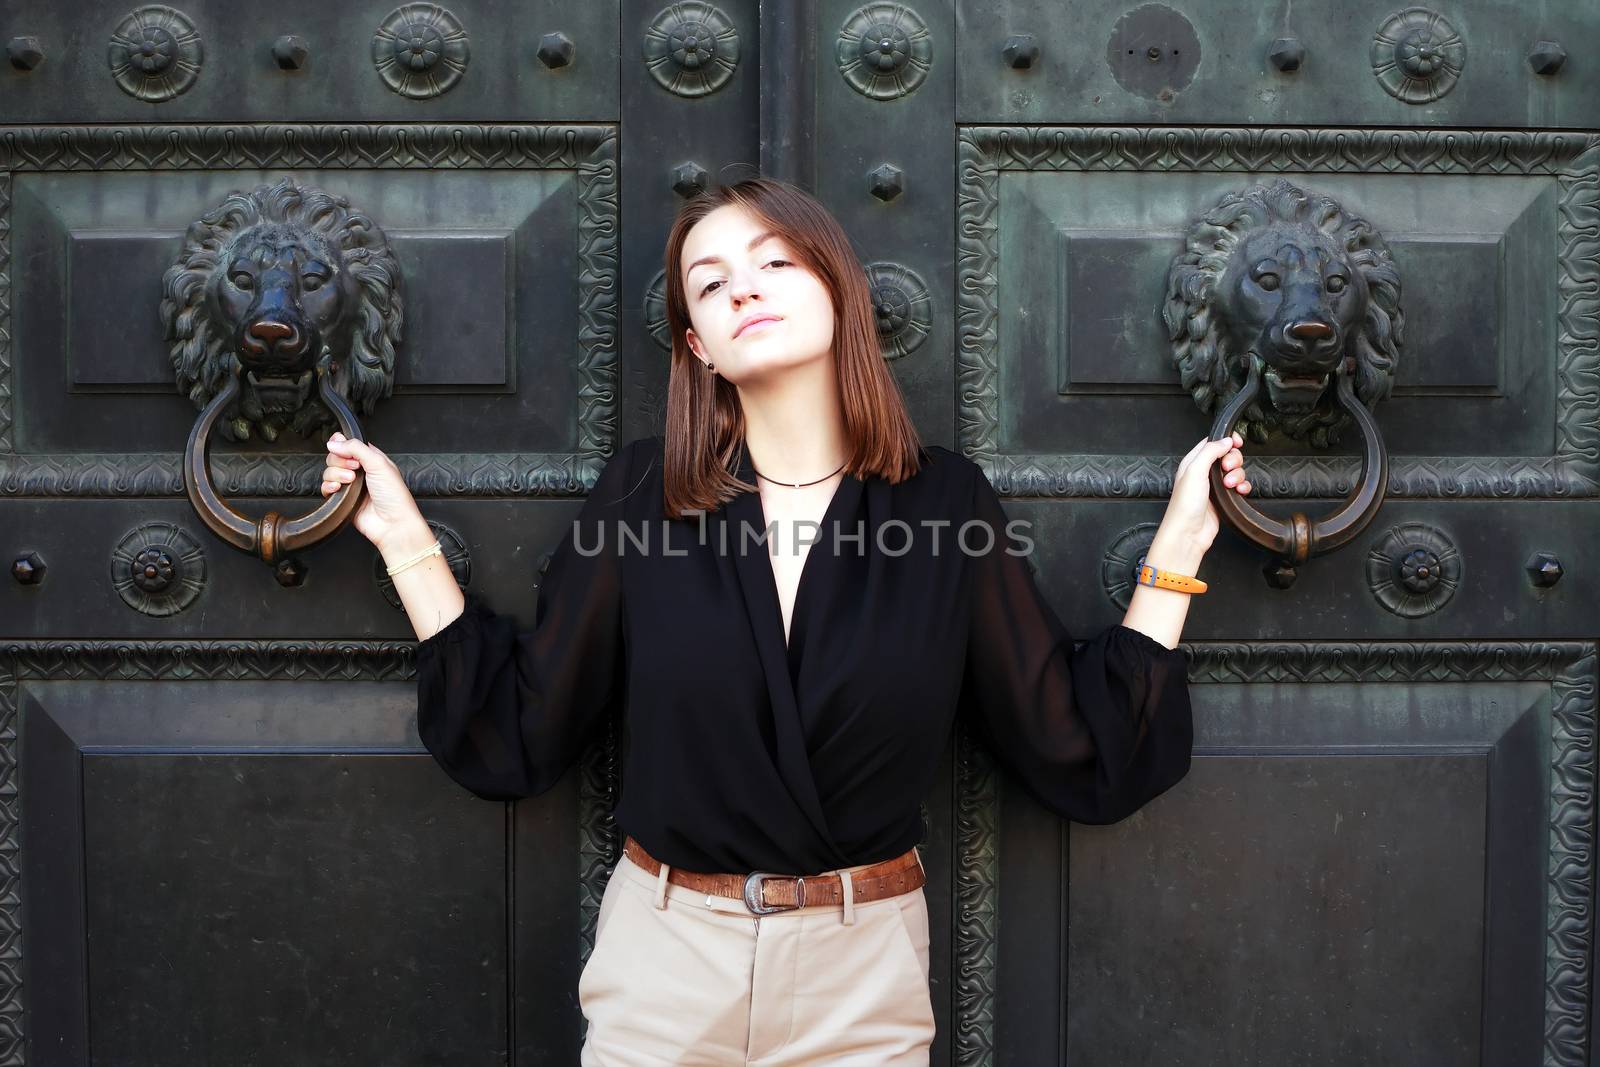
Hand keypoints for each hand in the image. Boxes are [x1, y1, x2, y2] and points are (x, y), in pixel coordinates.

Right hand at [321, 432, 426, 551]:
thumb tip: (335, 442)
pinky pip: (327, 488)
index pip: (349, 444)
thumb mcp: (379, 463)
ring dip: (336, 474)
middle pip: (335, 457)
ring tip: (350, 481)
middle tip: (354, 469)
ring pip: (329, 472)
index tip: (341, 447)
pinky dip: (329, 486)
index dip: (341, 444)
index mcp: (371, 458)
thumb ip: (356, 448)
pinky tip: (338, 489)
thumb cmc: (394, 496)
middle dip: (340, 461)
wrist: (392, 523)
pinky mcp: (343, 499)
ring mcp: (350, 485)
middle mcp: (360, 470)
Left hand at [1149, 432, 1251, 569]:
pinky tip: (1239, 491)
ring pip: (1235, 471)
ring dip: (1238, 476)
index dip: (1226, 440)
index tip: (1237, 442)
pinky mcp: (1223, 498)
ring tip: (1229, 485)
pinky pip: (1239, 486)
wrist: (1189, 533)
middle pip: (1227, 455)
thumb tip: (1225, 440)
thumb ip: (1210, 451)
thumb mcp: (1194, 470)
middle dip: (1233, 460)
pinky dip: (1243, 487)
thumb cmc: (1185, 505)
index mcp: (1193, 462)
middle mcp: (1203, 472)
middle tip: (1227, 469)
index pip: (1212, 443)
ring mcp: (1214, 486)